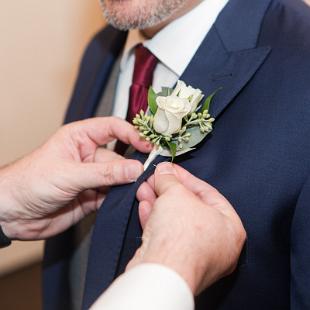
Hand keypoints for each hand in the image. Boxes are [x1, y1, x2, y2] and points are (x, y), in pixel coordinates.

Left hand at [0, 117, 151, 239]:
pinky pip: (113, 195)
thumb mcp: (69, 173)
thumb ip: (104, 173)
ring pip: (119, 178)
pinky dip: (122, 198)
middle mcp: (88, 156)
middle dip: (133, 166)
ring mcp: (91, 177)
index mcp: (80, 138)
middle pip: (120, 157)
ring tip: (141, 189)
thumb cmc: (29, 182)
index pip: (112, 128)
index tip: (147, 145)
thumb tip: (134, 168)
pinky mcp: (92, 197)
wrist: (11, 213)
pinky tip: (129, 200)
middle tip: (147, 174)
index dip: (132, 134)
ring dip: (129, 184)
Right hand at [128, 163, 245, 294]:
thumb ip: (170, 179)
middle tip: (156, 178)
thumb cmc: (181, 235)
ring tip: (145, 188)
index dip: (186, 177)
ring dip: (158, 203)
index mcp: (230, 228)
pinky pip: (166, 235)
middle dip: (168, 190)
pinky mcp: (175, 263)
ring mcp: (195, 256)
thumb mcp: (176, 194)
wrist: (161, 273)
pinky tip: (144, 206)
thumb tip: (164, 171)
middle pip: (190, 208)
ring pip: (175, 221)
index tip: (171, 169)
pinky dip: (155, 219)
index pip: (208, 193)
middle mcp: (216, 245)